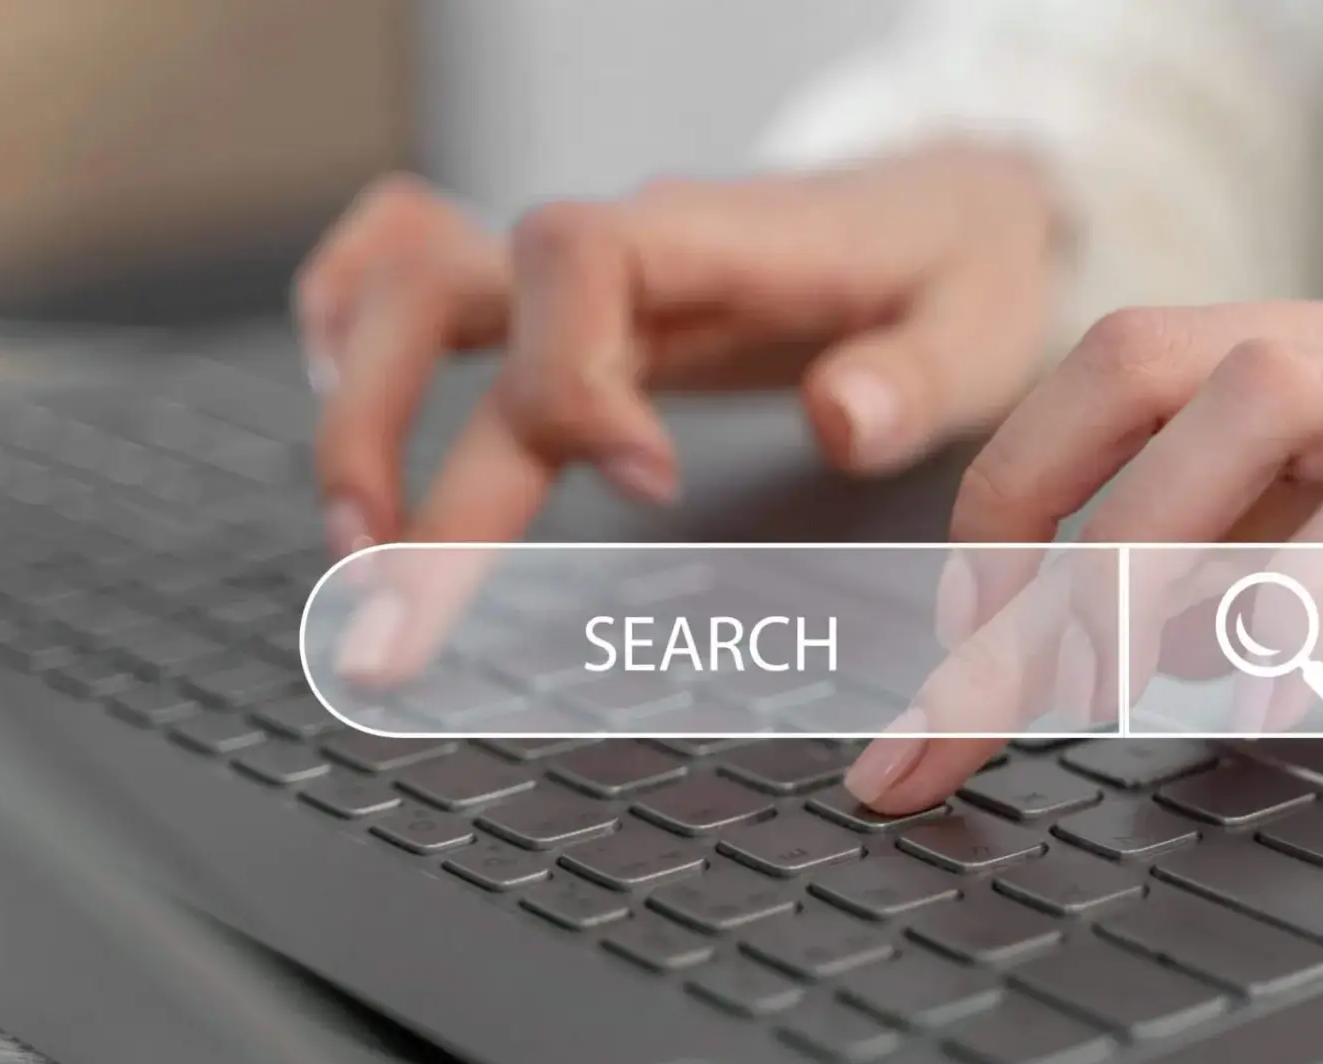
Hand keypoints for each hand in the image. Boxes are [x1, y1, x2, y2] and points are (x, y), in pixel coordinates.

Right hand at [294, 146, 1065, 554]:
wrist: (953, 203)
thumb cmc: (962, 267)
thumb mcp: (983, 323)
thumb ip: (916, 377)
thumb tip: (840, 418)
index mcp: (720, 241)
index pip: (581, 262)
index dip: (577, 378)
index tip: (646, 486)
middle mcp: (629, 251)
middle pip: (444, 294)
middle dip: (393, 445)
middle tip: (391, 600)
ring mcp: (589, 277)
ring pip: (411, 296)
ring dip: (357, 417)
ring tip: (355, 557)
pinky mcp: (576, 307)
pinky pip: (424, 263)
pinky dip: (353, 316)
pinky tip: (340, 407)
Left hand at [843, 286, 1322, 810]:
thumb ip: (1288, 561)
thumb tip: (1122, 631)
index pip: (1125, 373)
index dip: (1008, 492)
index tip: (950, 639)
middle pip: (1152, 369)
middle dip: (1020, 531)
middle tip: (960, 694)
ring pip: (1263, 407)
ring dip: (1137, 559)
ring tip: (1082, 695)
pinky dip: (1311, 603)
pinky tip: (1261, 710)